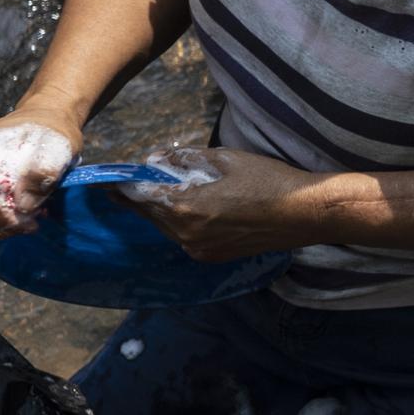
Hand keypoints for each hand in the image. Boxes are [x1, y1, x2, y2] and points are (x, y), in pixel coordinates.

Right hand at [0, 106, 81, 240]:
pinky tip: (2, 225)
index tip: (34, 223)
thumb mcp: (58, 149)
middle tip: (29, 223)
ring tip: (17, 221)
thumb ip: (44, 174)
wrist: (39, 120)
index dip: (9, 222)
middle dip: (1, 227)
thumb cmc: (50, 136)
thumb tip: (23, 206)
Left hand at [115, 146, 328, 260]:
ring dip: (163, 211)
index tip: (108, 180)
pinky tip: (191, 208)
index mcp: (186, 208)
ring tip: (164, 192)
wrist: (305, 214)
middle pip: (151, 215)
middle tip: (131, 184)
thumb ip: (185, 160)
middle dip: (141, 198)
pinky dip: (181, 222)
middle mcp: (187, 235)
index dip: (122, 186)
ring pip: (168, 227)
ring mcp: (200, 249)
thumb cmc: (269, 180)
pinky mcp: (215, 256)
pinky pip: (186, 237)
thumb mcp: (225, 159)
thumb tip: (157, 160)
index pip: (140, 197)